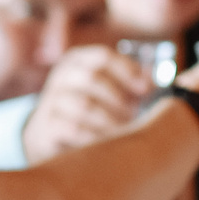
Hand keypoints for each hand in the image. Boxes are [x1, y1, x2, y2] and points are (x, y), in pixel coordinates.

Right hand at [22, 46, 148, 159]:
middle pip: (92, 78)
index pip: (102, 57)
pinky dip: (96, 136)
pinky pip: (75, 129)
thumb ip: (129, 83)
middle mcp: (60, 76)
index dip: (127, 71)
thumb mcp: (105, 90)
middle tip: (134, 114)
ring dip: (110, 119)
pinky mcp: (46, 126)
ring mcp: (50, 101)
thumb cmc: (86, 109)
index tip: (146, 89)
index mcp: (76, 61)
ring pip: (85, 105)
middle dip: (119, 97)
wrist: (47, 135)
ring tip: (122, 130)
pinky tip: (106, 142)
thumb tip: (152, 81)